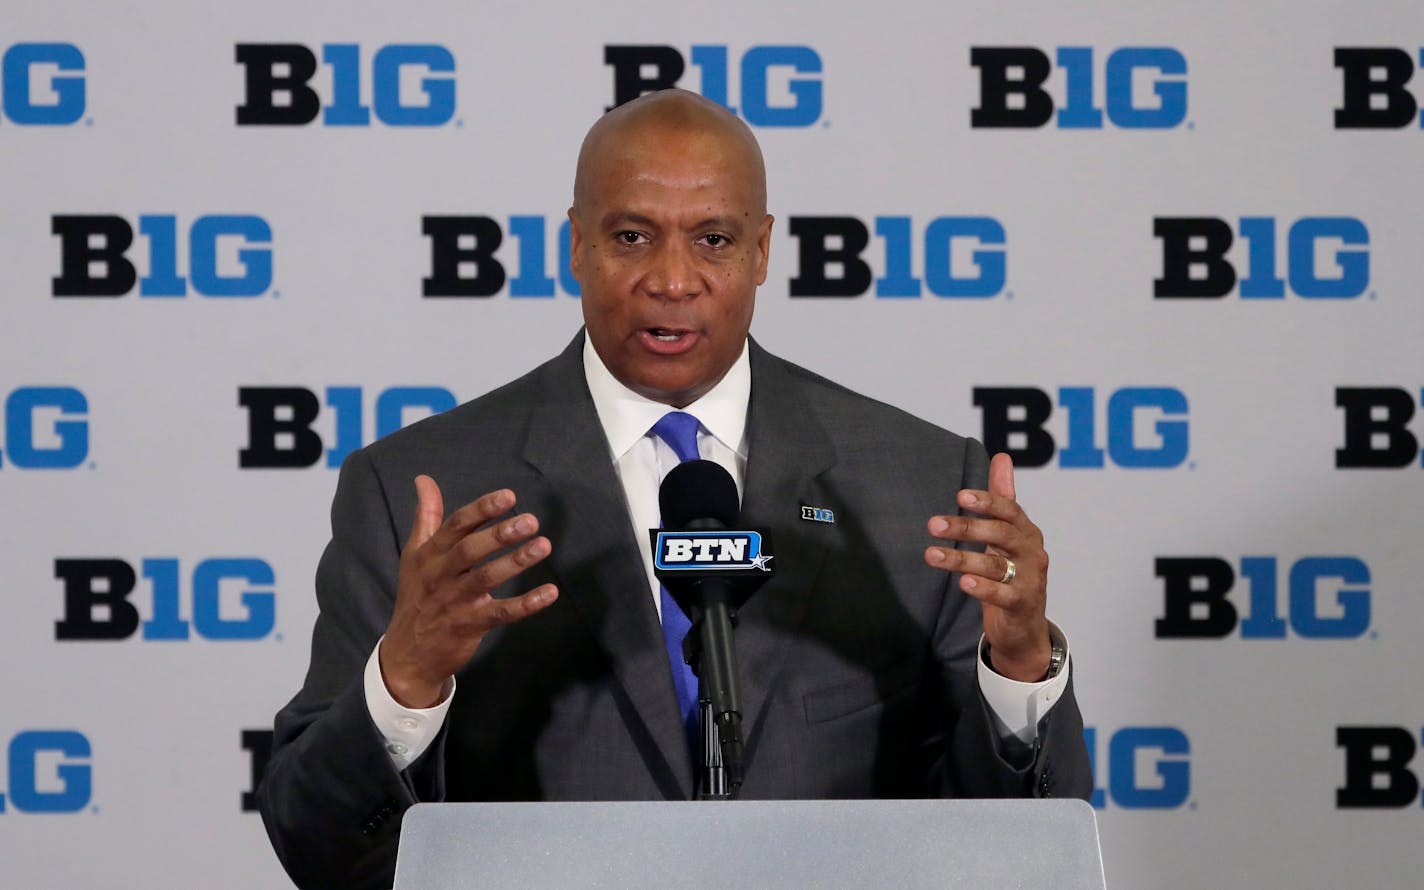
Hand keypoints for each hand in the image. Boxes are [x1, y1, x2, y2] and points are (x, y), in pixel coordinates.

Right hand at [379, 476, 558, 707]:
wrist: (407, 653)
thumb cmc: (417, 595)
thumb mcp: (415, 554)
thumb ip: (426, 515)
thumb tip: (424, 479)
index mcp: (430, 554)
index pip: (456, 525)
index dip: (482, 509)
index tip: (509, 496)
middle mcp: (440, 575)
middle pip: (470, 550)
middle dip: (500, 534)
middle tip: (531, 520)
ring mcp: (455, 601)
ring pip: (486, 578)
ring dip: (516, 562)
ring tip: (543, 546)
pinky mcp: (470, 626)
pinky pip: (502, 613)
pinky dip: (526, 604)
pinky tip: (550, 592)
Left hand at [923, 453, 1050, 681]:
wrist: (1026, 626)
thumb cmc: (1014, 573)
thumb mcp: (1007, 534)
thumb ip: (1003, 498)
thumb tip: (1001, 457)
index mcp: (1026, 531)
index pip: (1009, 510)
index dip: (987, 501)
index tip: (960, 496)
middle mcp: (1032, 552)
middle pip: (1001, 533)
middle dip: (966, 527)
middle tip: (932, 524)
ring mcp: (1031, 579)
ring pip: (996, 565)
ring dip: (961, 559)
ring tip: (932, 555)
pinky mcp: (1023, 604)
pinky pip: (1003, 594)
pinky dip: (984, 589)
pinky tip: (963, 583)